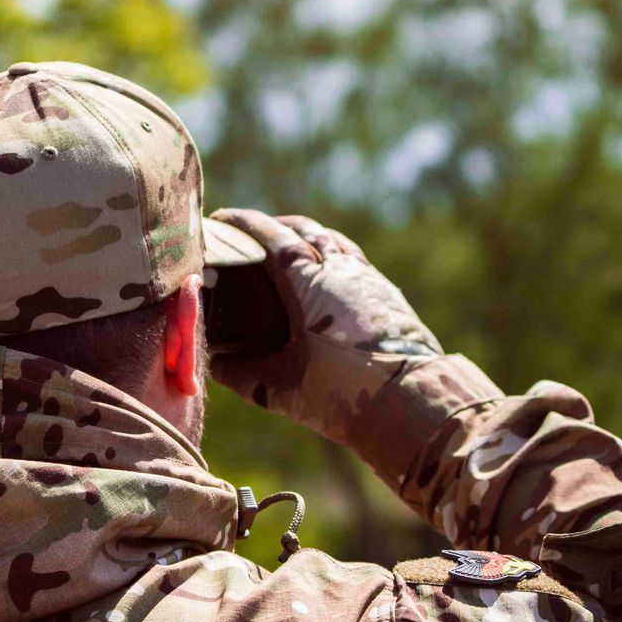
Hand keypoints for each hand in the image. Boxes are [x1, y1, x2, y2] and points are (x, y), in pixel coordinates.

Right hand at [208, 209, 440, 444]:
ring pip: (331, 240)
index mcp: (309, 282)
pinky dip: (332, 254)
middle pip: (302, 229)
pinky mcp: (385, 293)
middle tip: (248, 235)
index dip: (242, 225)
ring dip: (305, 237)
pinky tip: (324, 271)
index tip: (219, 218)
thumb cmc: (341, 395)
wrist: (407, 403)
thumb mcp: (280, 389)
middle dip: (272, 226)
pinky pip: (353, 259)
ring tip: (286, 246)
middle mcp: (340, 269)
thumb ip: (241, 375)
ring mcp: (366, 278)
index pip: (271, 237)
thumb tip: (214, 363)